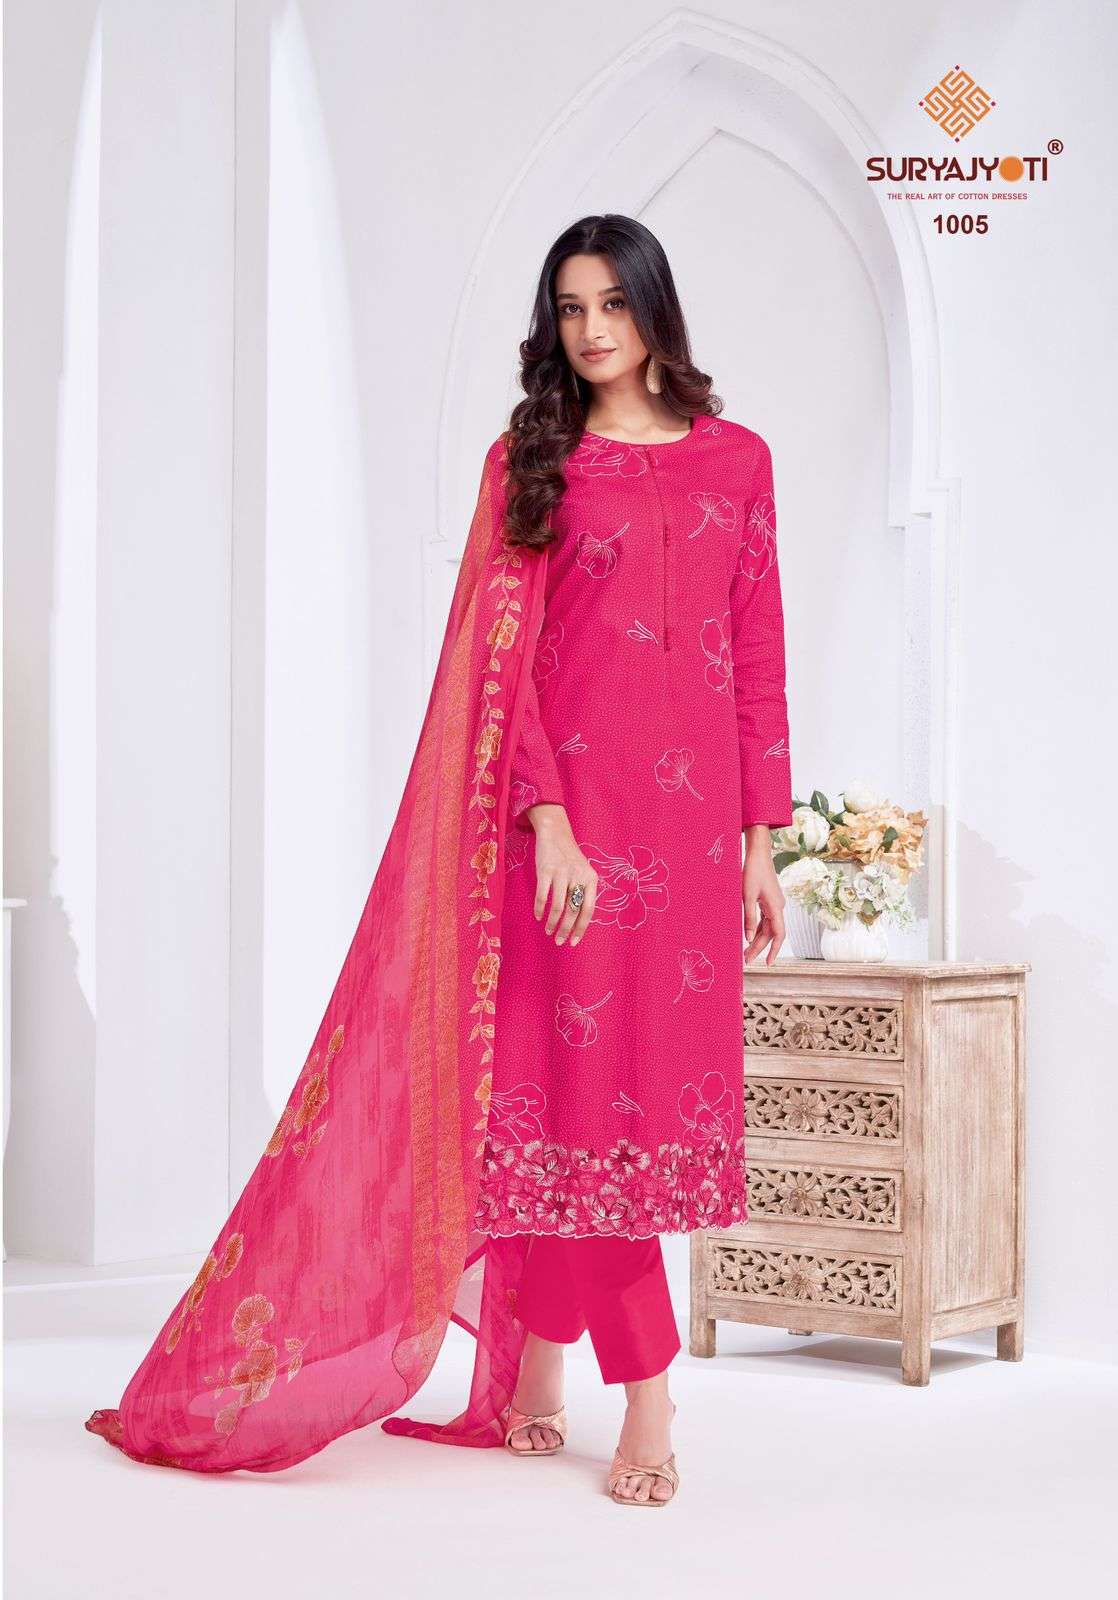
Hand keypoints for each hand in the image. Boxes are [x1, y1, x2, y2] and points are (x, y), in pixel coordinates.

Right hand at [524, 804, 596, 945]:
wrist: (556, 833)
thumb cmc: (570, 858)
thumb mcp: (583, 872)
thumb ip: (583, 892)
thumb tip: (578, 922)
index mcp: (591, 879)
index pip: (589, 910)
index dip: (581, 928)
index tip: (574, 941)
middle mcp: (578, 877)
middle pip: (573, 911)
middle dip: (565, 930)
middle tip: (558, 941)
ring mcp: (562, 873)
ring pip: (558, 907)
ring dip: (552, 922)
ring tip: (548, 931)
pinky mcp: (546, 870)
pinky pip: (543, 896)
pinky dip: (540, 909)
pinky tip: (538, 917)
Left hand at [742, 832, 785, 965]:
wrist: (758, 854)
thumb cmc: (752, 872)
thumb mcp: (747, 896)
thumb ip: (748, 918)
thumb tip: (748, 939)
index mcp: (776, 907)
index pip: (778, 935)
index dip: (774, 951)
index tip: (767, 963)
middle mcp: (779, 907)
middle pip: (771, 933)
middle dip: (760, 947)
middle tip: (747, 960)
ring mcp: (775, 904)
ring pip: (769, 927)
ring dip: (758, 939)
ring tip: (746, 952)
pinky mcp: (770, 901)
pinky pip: (766, 919)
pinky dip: (758, 929)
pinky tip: (750, 936)